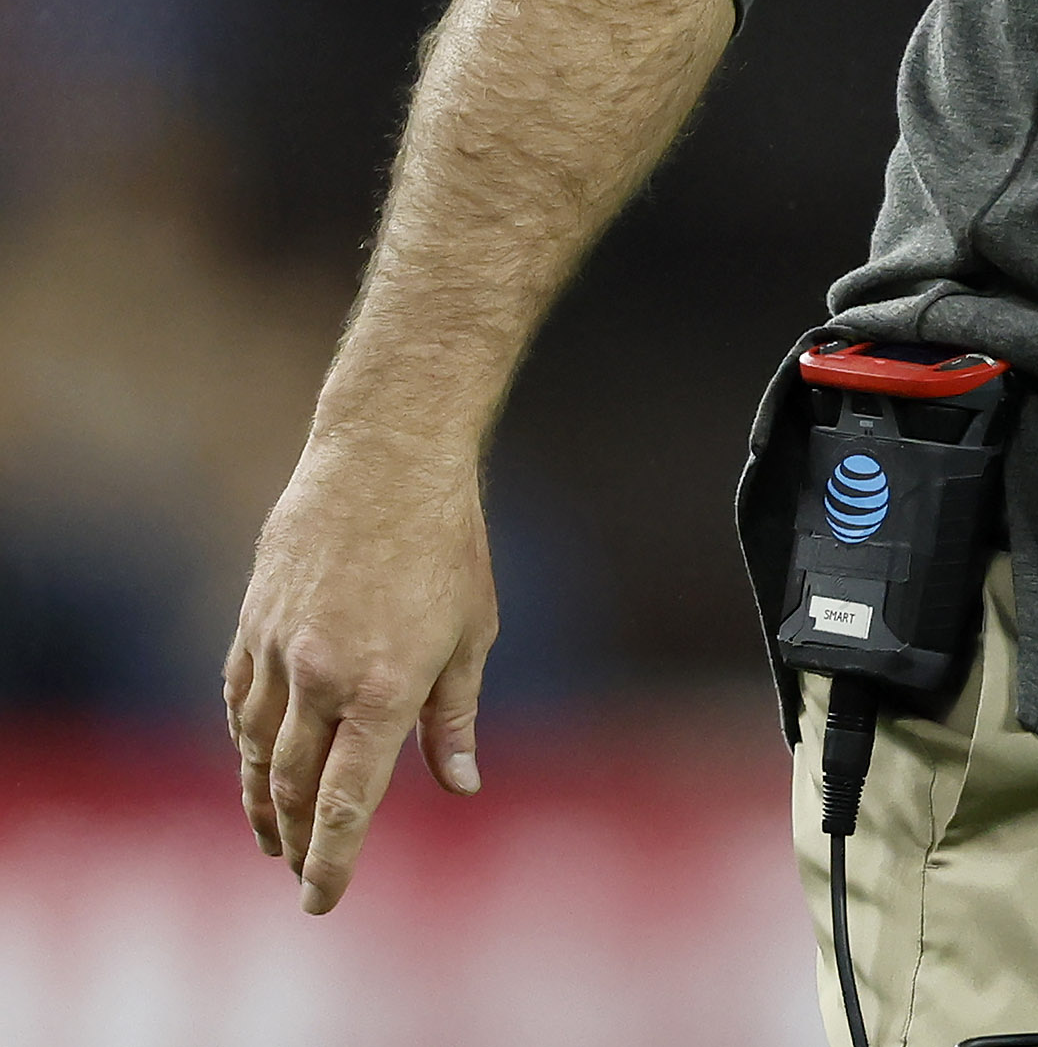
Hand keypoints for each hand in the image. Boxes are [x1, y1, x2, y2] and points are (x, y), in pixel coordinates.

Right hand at [225, 437, 498, 911]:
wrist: (384, 461)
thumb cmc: (448, 546)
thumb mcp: (473, 632)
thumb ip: (455, 718)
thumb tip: (459, 785)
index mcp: (385, 689)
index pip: (346, 802)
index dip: (332, 859)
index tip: (322, 901)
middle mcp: (322, 679)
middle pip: (293, 788)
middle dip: (295, 842)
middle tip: (300, 877)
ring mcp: (279, 652)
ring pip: (256, 751)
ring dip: (262, 803)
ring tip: (272, 839)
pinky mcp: (251, 626)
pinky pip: (239, 703)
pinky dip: (245, 744)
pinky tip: (255, 766)